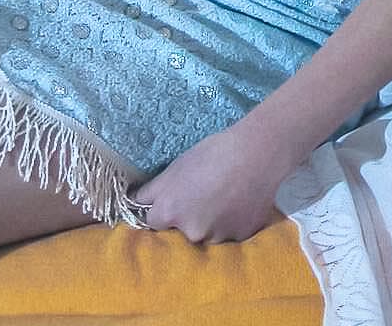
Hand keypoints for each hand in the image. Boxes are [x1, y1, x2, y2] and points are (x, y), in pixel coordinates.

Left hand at [131, 117, 288, 242]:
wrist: (257, 153)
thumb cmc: (213, 153)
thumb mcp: (175, 167)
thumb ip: (152, 191)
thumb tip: (134, 202)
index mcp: (171, 213)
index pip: (153, 222)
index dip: (163, 208)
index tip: (175, 198)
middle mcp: (191, 232)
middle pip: (181, 232)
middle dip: (188, 218)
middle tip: (204, 194)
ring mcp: (218, 238)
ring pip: (207, 235)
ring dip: (211, 223)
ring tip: (225, 196)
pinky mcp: (241, 237)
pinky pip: (230, 234)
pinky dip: (232, 223)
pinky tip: (240, 202)